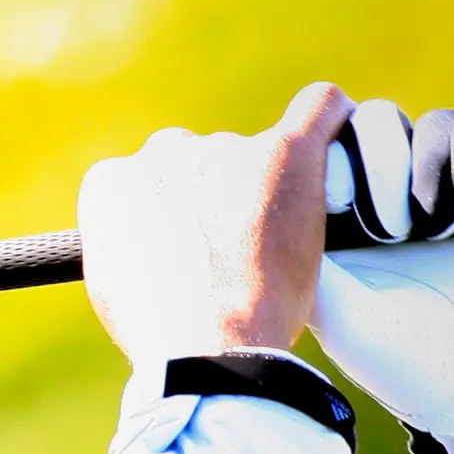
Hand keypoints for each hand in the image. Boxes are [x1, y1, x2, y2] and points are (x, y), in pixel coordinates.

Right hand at [79, 84, 347, 377]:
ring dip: (267, 188)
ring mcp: (223, 149)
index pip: (147, 181)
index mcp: (112, 182)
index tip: (194, 248)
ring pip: (254, 156)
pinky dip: (332, 121)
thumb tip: (150, 248)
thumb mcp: (114, 289)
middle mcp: (162, 153)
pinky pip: (319, 107)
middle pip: (201, 163)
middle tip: (242, 252)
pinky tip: (340, 141)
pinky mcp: (284, 151)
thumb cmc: (162, 332)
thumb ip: (127, 247)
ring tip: (285, 244)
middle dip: (220, 198)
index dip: (174, 214)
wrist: (208, 346)